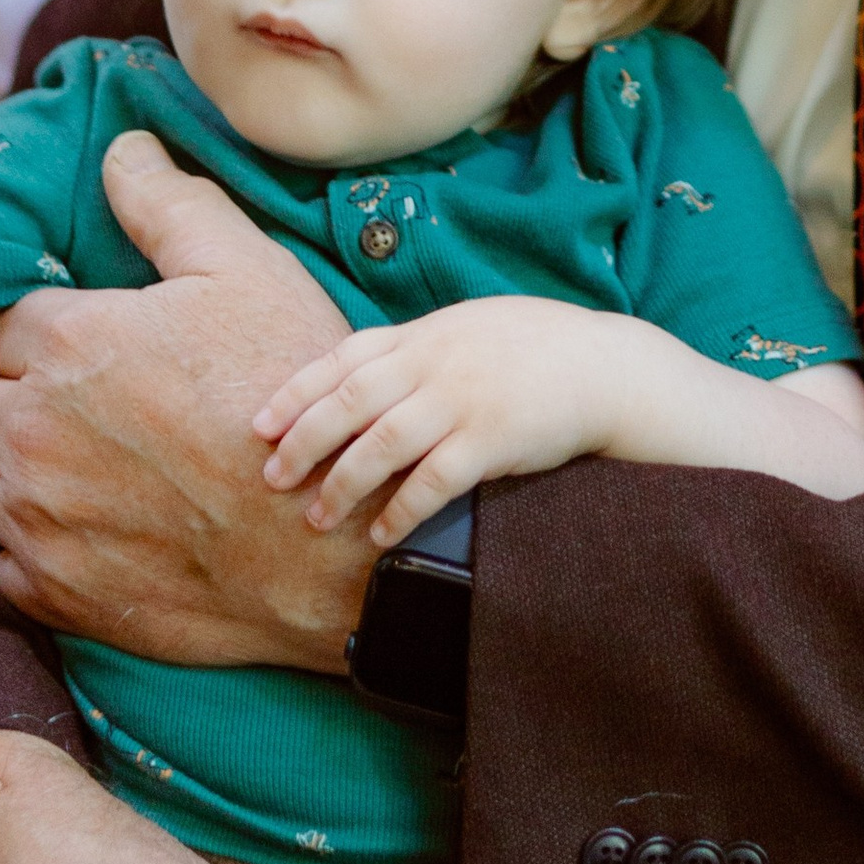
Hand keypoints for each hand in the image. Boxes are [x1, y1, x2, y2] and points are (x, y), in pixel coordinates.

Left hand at [0, 130, 362, 672]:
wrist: (324, 550)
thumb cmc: (289, 397)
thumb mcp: (248, 272)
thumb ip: (170, 205)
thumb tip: (123, 149)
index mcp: (67, 344)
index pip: (14, 325)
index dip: (61, 334)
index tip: (109, 353)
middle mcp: (31, 430)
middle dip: (24, 400)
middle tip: (100, 411)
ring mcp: (37, 516)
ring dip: (28, 473)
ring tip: (104, 472)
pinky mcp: (53, 590)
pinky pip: (10, 559)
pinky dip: (44, 544)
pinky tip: (109, 529)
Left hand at [256, 297, 644, 547]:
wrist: (604, 367)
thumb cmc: (536, 348)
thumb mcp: (469, 328)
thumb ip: (418, 348)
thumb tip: (362, 372)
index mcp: (426, 334)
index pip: (343, 358)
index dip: (296, 391)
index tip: (258, 424)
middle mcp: (435, 362)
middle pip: (349, 401)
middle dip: (303, 441)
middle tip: (271, 478)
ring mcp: (462, 400)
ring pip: (382, 443)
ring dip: (342, 483)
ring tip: (317, 518)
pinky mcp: (491, 440)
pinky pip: (433, 481)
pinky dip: (400, 510)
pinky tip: (381, 535)